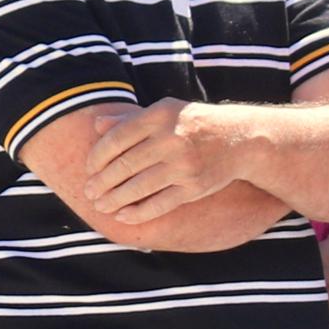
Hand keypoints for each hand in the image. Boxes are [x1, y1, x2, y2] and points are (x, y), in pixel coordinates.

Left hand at [83, 102, 249, 223]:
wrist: (240, 138)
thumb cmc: (194, 123)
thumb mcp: (164, 112)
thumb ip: (130, 119)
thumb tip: (96, 125)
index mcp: (160, 115)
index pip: (117, 138)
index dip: (97, 156)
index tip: (89, 168)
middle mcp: (171, 139)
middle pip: (124, 165)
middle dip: (101, 182)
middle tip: (89, 192)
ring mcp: (184, 165)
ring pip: (138, 187)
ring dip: (114, 200)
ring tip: (100, 206)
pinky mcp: (194, 187)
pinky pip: (159, 204)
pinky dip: (137, 213)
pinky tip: (122, 216)